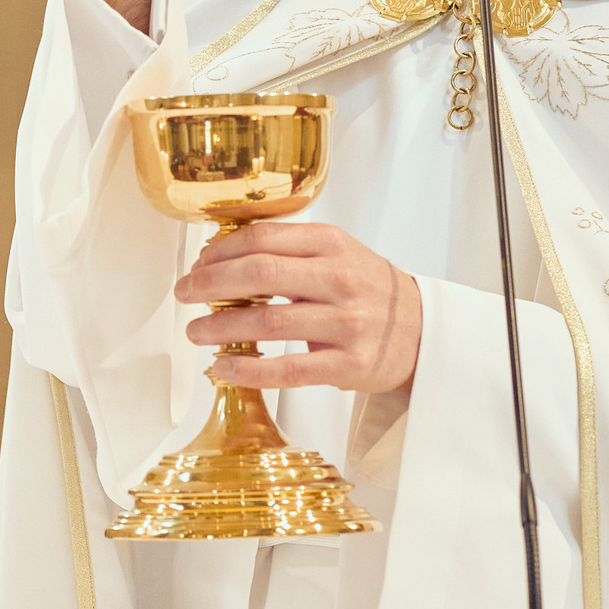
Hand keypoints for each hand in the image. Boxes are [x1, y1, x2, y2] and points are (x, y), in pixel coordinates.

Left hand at [178, 222, 421, 394]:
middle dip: (211, 284)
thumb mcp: (337, 254)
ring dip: (221, 328)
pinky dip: (249, 369)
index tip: (198, 264)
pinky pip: (289, 369)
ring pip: (269, 322)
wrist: (423, 330)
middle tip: (185, 294)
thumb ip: (288, 251)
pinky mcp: (350, 364)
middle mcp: (341, 279)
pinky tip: (223, 366)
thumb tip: (218, 258)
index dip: (221, 251)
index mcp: (333, 244)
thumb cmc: (368, 290)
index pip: (264, 239)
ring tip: (196, 333)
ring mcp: (347, 324)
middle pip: (260, 275)